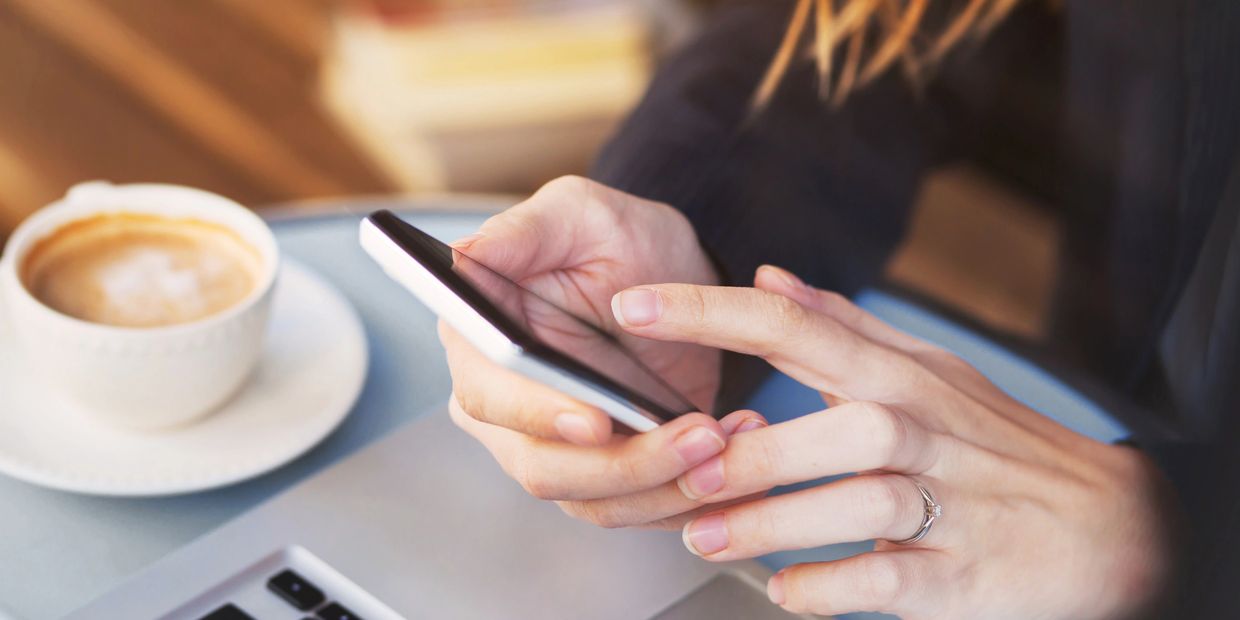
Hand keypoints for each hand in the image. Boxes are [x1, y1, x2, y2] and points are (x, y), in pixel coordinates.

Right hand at [443, 176, 755, 524]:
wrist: (675, 276)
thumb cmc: (618, 236)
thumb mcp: (577, 213)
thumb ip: (521, 232)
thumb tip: (460, 257)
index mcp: (479, 344)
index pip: (490, 397)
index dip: (537, 415)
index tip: (595, 420)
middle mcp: (505, 407)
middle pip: (544, 467)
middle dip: (625, 463)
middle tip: (699, 434)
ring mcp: (554, 448)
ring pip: (596, 500)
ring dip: (667, 484)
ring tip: (726, 440)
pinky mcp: (607, 474)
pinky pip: (639, 509)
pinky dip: (689, 495)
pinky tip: (735, 456)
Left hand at [602, 265, 1176, 618]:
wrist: (1109, 525)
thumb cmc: (996, 442)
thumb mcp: (925, 369)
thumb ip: (841, 327)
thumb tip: (765, 279)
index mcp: (900, 374)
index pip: (798, 325)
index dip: (708, 312)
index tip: (631, 307)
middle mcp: (924, 430)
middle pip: (839, 423)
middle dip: (753, 449)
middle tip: (683, 468)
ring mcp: (950, 503)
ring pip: (860, 502)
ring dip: (775, 521)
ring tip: (708, 535)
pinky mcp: (965, 573)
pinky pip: (890, 580)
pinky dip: (830, 589)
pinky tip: (786, 591)